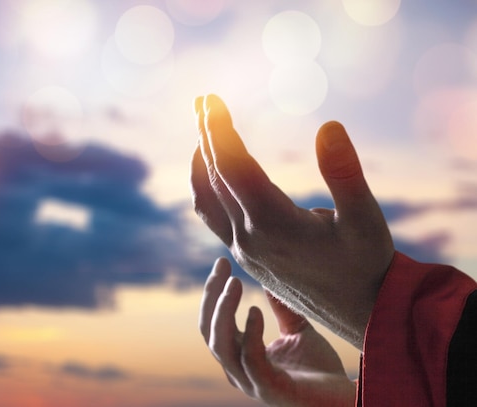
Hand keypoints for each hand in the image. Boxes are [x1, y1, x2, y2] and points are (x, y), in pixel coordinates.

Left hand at [190, 94, 394, 347]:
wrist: (361, 312)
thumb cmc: (367, 264)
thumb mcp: (365, 219)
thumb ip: (346, 173)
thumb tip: (328, 125)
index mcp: (273, 225)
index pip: (234, 167)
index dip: (220, 131)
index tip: (210, 100)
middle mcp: (249, 238)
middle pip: (216, 177)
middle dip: (207, 136)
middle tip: (201, 101)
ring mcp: (242, 250)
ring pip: (208, 199)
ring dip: (201, 161)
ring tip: (201, 130)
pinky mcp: (246, 256)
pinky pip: (213, 217)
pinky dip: (206, 189)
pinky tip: (211, 173)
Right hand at [199, 258, 355, 406]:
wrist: (345, 398)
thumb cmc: (320, 370)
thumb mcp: (297, 330)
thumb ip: (281, 308)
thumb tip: (268, 278)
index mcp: (240, 355)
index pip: (212, 322)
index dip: (213, 292)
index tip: (222, 262)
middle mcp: (238, 370)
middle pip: (208, 331)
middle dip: (211, 296)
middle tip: (222, 265)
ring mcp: (251, 382)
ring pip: (220, 346)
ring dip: (222, 312)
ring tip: (233, 284)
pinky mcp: (269, 389)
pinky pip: (250, 360)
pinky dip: (250, 333)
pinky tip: (255, 310)